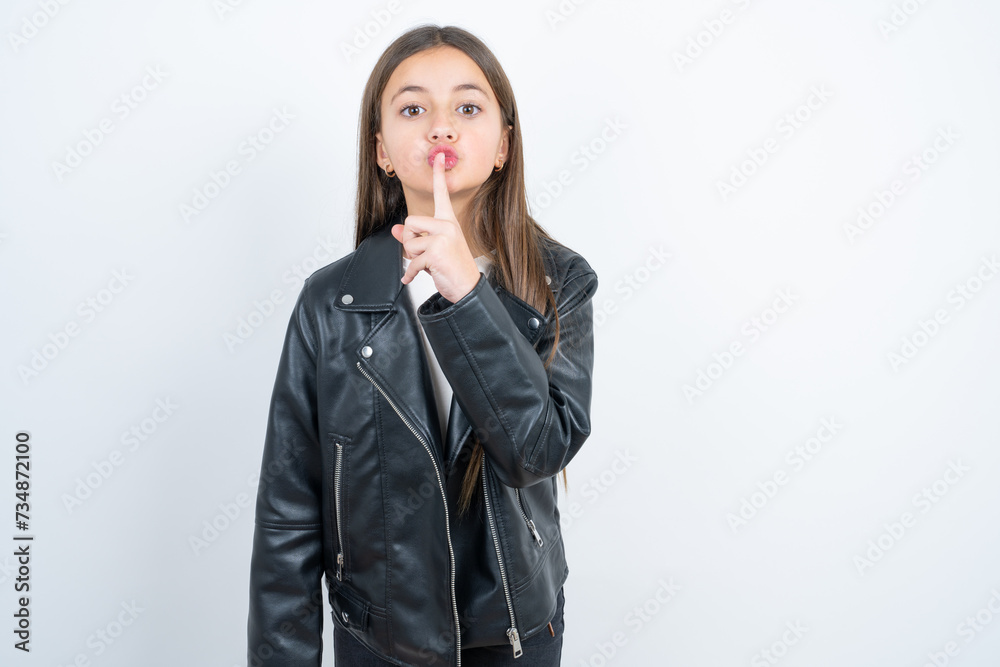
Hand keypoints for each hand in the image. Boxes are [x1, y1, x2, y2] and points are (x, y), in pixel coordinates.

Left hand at [391, 151, 481, 302]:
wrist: (467, 289)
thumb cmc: (452, 268)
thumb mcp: (431, 250)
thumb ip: (414, 238)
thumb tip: (395, 231)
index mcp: (448, 221)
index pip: (441, 194)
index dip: (438, 175)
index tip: (438, 156)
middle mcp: (447, 225)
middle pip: (410, 221)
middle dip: (409, 240)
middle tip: (423, 254)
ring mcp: (443, 237)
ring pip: (408, 241)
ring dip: (412, 257)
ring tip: (429, 264)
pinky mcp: (436, 251)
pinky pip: (412, 260)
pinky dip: (410, 273)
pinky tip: (412, 277)